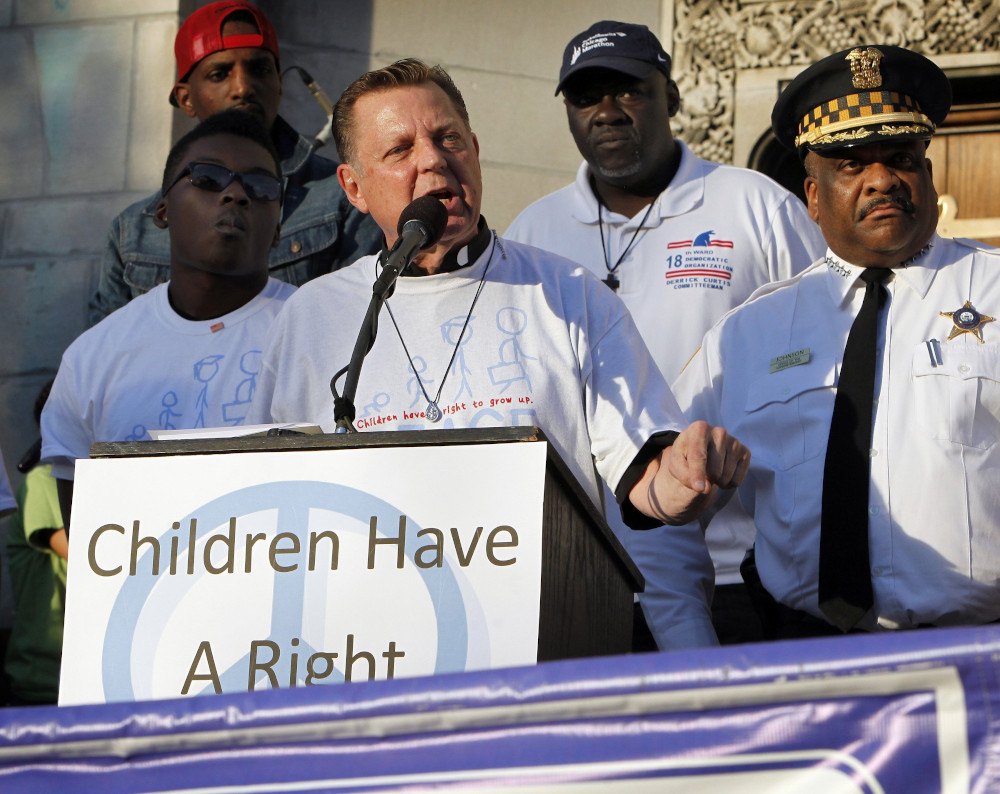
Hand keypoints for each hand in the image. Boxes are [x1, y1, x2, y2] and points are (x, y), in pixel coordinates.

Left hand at [631, 421, 749, 524]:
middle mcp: (720, 432)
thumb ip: (685, 475)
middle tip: (701, 471)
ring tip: (710, 470)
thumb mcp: (676, 464)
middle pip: (714, 471)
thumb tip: (706, 489)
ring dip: (715, 482)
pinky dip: (727, 484)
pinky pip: (736, 481)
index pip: (699, 456)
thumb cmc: (685, 456)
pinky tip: (721, 472)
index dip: (698, 474)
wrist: (699, 451)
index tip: (698, 488)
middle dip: (706, 478)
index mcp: (699, 428)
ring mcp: (735, 441)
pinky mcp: (745, 452)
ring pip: (726, 477)